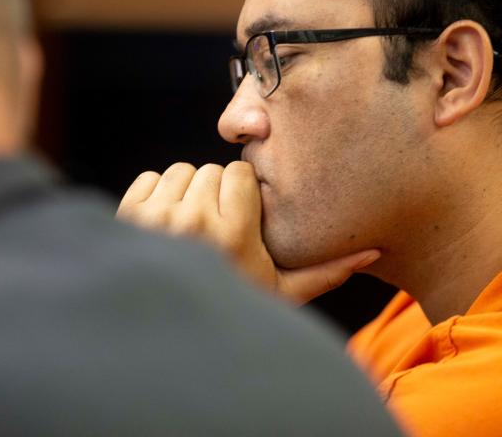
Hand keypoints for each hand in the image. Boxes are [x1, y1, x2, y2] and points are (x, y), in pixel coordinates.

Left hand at [117, 161, 380, 303]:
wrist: (164, 330)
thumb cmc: (229, 306)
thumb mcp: (279, 293)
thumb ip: (323, 271)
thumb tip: (372, 253)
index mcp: (232, 233)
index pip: (239, 173)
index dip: (242, 192)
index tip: (242, 214)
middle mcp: (193, 220)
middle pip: (211, 171)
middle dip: (216, 193)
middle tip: (217, 226)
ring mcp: (156, 216)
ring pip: (180, 171)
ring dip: (186, 192)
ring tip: (192, 227)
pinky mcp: (128, 215)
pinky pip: (150, 178)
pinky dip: (157, 195)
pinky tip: (166, 225)